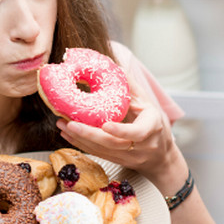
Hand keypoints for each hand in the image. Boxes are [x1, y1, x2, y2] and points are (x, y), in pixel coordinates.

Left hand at [56, 79, 183, 182]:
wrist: (160, 155)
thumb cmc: (153, 123)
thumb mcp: (147, 103)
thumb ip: (130, 87)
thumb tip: (111, 63)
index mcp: (152, 128)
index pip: (137, 133)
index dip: (121, 131)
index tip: (105, 125)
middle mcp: (141, 146)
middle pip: (113, 144)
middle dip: (89, 134)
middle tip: (70, 123)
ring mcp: (128, 157)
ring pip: (101, 150)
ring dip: (79, 138)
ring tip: (62, 125)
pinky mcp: (116, 161)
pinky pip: (97, 153)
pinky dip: (80, 144)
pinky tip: (67, 133)